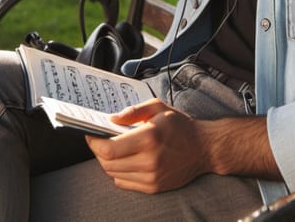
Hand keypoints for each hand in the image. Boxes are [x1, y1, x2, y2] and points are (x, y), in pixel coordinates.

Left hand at [85, 99, 207, 192]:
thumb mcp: (157, 107)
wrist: (203, 148)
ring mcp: (151, 177)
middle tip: (99, 139)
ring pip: (114, 174)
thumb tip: (111, 120)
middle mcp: (149, 160)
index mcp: (149, 137)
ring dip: (107, 161)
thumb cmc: (179, 125)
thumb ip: (133, 112)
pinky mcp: (153, 187)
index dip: (94, 143)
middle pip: (108, 163)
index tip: (90, 133)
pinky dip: (118, 172)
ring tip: (112, 148)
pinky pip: (124, 183)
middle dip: (98, 151)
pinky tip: (124, 159)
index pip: (109, 149)